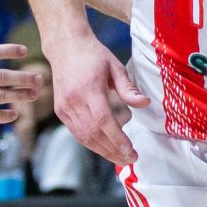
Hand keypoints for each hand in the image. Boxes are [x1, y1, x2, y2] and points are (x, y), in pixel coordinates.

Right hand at [50, 32, 151, 164]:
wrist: (65, 47)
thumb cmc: (93, 55)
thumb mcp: (115, 67)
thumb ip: (128, 89)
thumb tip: (145, 104)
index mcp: (89, 88)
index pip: (103, 120)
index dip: (117, 139)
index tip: (131, 151)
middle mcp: (74, 100)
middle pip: (94, 133)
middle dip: (113, 150)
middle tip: (131, 159)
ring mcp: (64, 107)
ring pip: (84, 137)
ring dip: (103, 151)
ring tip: (121, 158)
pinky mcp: (60, 111)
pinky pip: (76, 133)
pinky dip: (92, 144)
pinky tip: (106, 148)